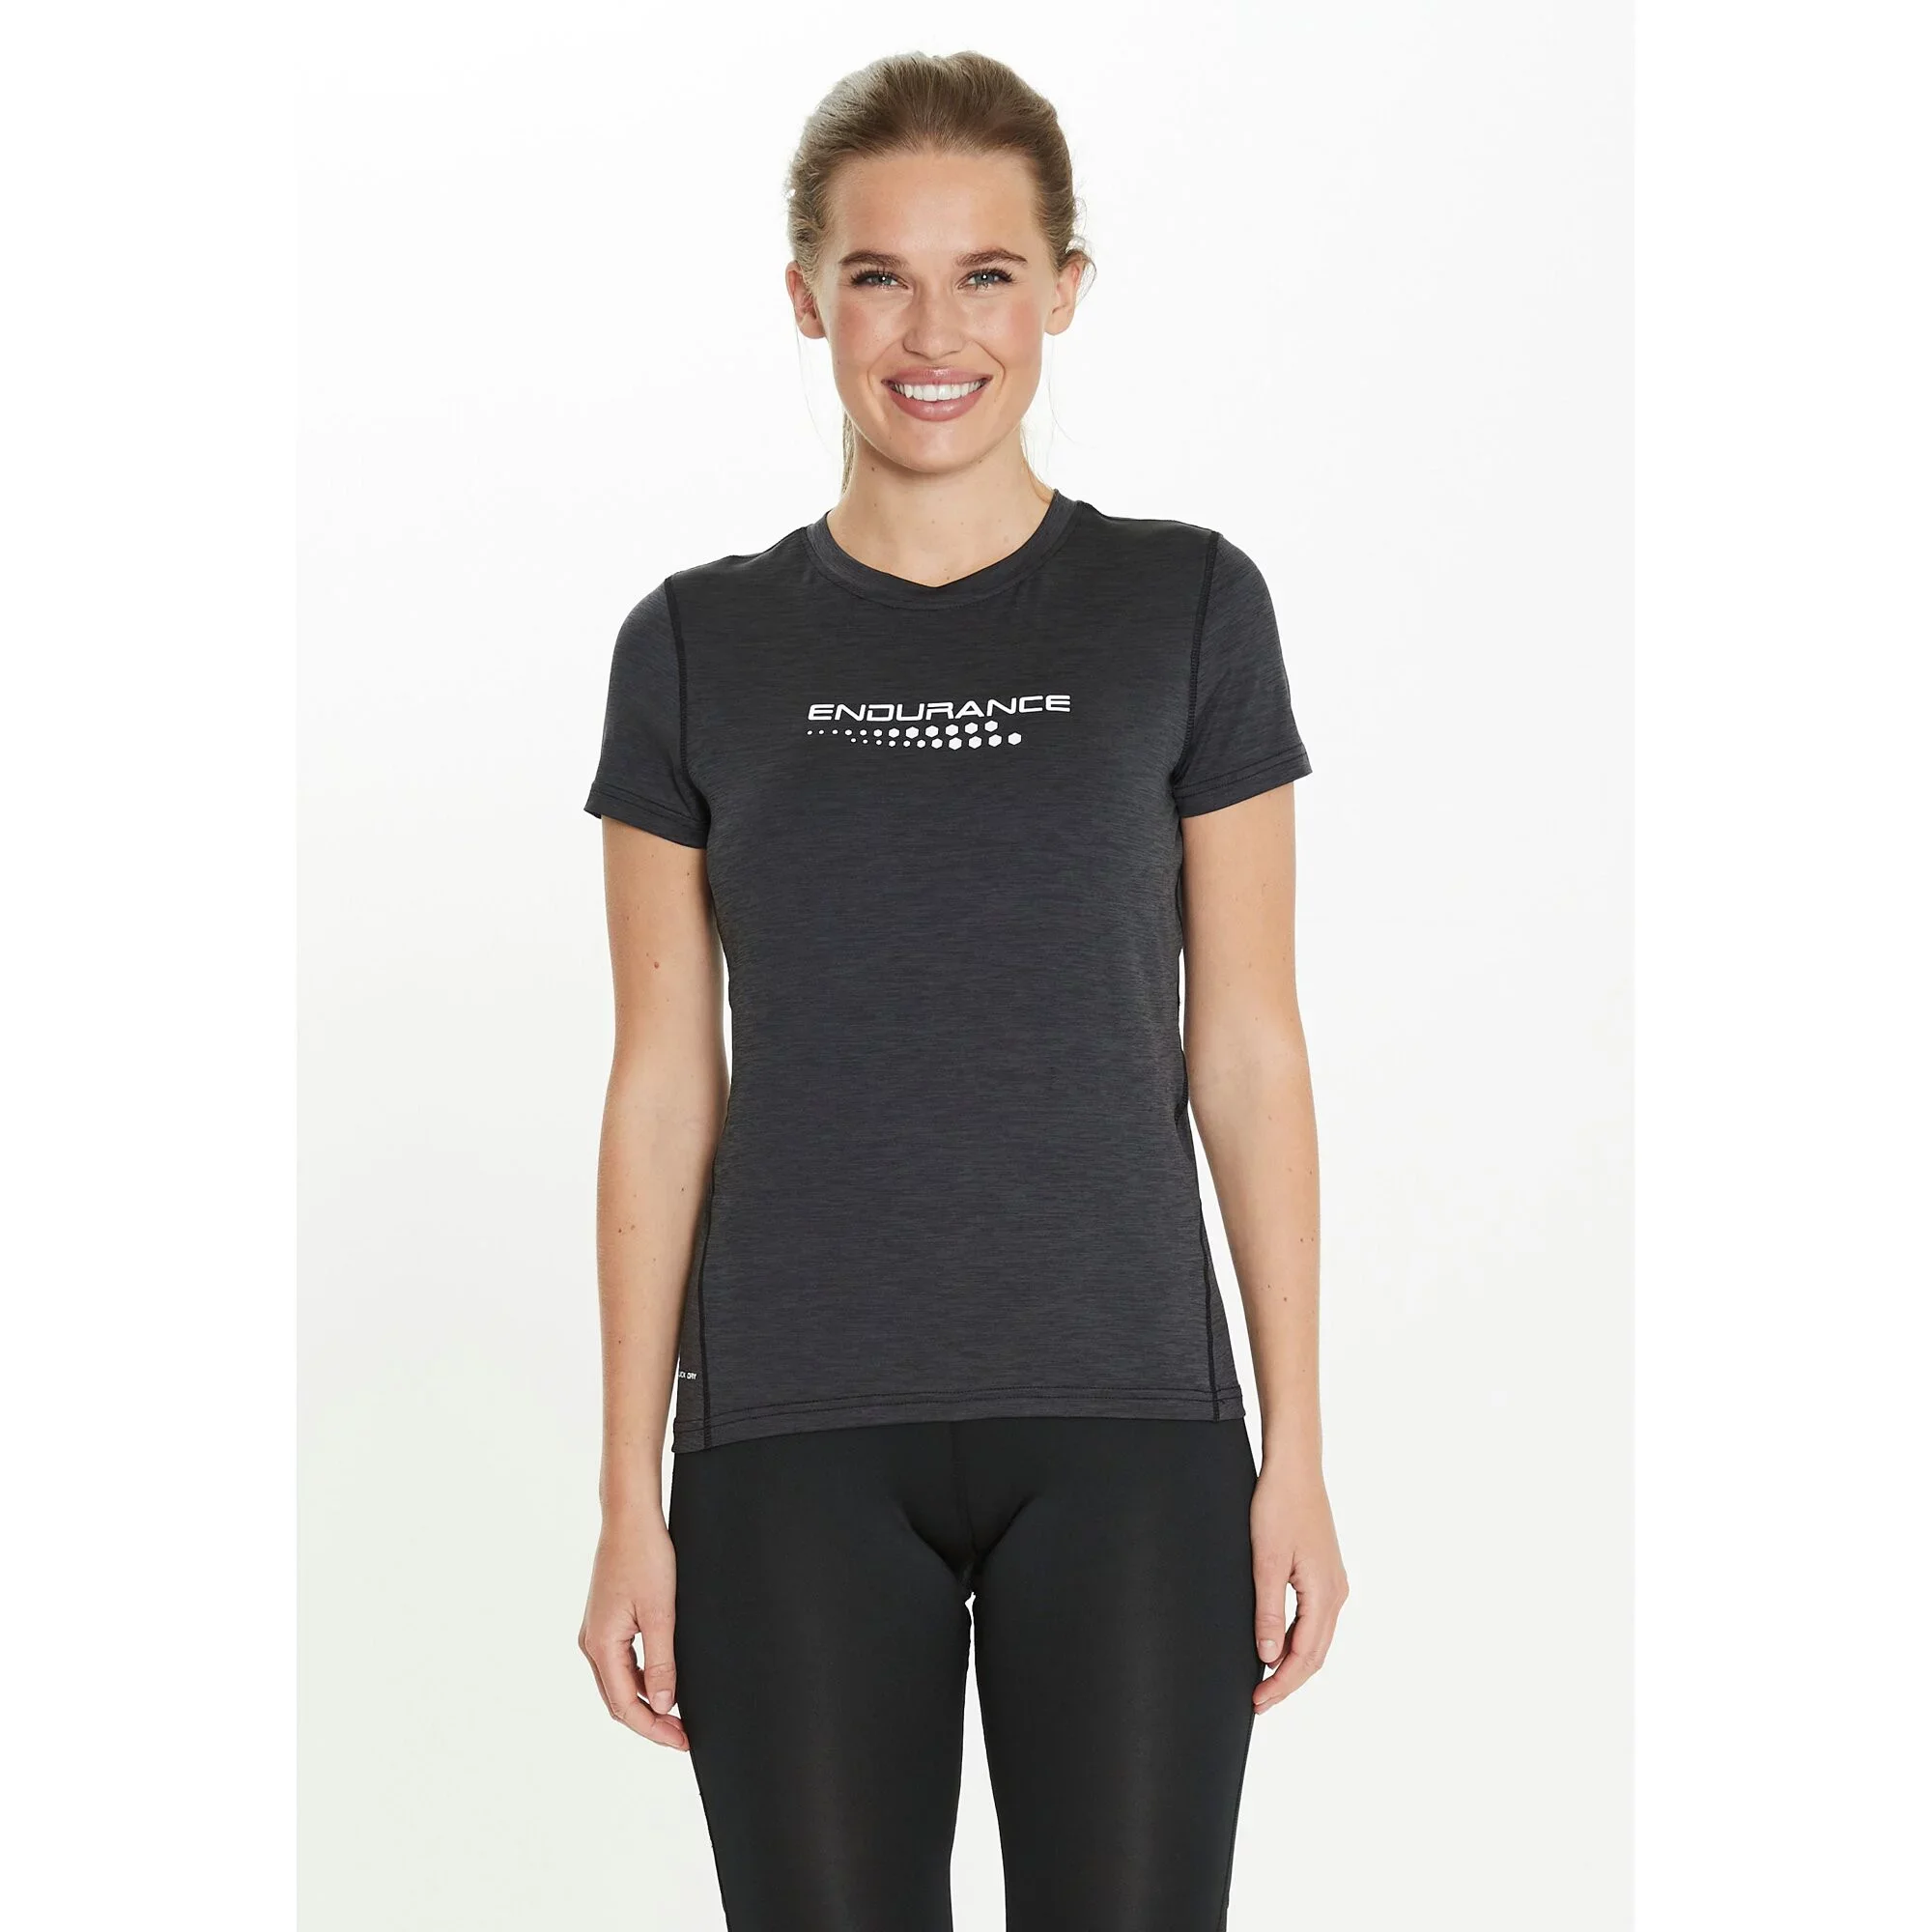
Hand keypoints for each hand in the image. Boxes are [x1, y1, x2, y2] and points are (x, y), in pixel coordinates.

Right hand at [578, 1508, 688, 1749]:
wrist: (629, 1518)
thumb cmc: (645, 1557)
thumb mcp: (660, 1612)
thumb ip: (662, 1661)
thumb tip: (663, 1704)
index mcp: (601, 1645)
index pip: (625, 1705)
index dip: (653, 1729)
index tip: (681, 1740)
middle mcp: (591, 1643)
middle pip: (618, 1700)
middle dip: (649, 1722)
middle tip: (682, 1735)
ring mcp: (596, 1632)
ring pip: (618, 1684)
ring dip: (645, 1703)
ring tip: (676, 1716)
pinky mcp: (605, 1621)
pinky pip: (620, 1664)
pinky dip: (640, 1680)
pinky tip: (662, 1682)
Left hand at [1249, 1462, 1347, 1713]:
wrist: (1296, 1468)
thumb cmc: (1278, 1507)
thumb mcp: (1266, 1560)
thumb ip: (1268, 1610)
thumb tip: (1267, 1657)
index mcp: (1324, 1594)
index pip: (1304, 1657)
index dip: (1281, 1684)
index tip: (1257, 1703)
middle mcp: (1336, 1594)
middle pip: (1315, 1655)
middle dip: (1287, 1682)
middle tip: (1257, 1702)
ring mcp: (1334, 1584)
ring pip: (1317, 1640)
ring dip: (1293, 1664)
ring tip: (1265, 1682)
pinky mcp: (1326, 1574)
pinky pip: (1315, 1621)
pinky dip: (1298, 1642)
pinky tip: (1278, 1646)